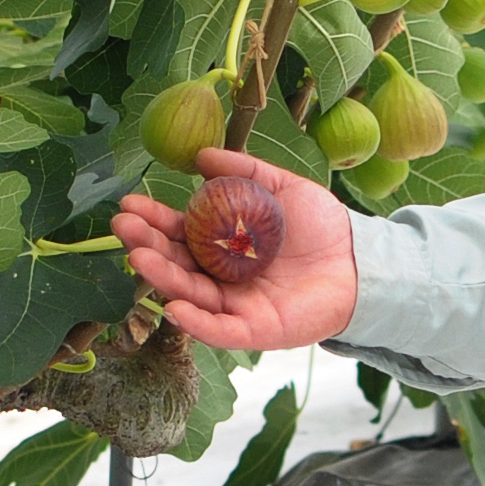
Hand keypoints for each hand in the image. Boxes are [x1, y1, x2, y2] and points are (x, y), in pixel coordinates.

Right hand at [112, 147, 360, 352]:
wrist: (360, 259)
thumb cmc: (321, 225)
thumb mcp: (280, 187)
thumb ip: (244, 171)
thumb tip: (202, 155)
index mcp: (221, 244)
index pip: (179, 232)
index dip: (153, 220)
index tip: (128, 204)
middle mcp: (221, 276)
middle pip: (177, 264)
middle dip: (147, 246)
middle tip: (124, 227)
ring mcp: (236, 305)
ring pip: (191, 295)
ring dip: (163, 279)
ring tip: (139, 257)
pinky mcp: (257, 330)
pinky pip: (221, 330)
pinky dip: (197, 322)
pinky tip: (174, 307)